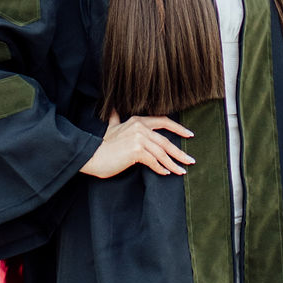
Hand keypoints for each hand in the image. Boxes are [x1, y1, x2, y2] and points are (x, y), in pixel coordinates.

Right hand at [81, 114, 195, 178]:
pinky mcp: (136, 150)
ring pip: (162, 153)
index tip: (190, 135)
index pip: (163, 121)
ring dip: (173, 164)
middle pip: (166, 141)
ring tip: (181, 171)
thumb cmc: (103, 146)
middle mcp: (140, 127)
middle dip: (180, 152)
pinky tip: (166, 173)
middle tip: (190, 160)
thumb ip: (116, 118)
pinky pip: (153, 161)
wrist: (92, 156)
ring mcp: (138, 138)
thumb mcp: (111, 127)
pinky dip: (161, 168)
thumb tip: (114, 109)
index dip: (178, 128)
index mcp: (137, 120)